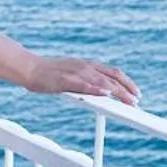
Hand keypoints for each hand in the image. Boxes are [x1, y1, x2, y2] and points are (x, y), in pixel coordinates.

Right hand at [26, 53, 140, 105]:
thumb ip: (86, 83)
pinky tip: (106, 94)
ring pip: (102, 81)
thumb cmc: (49, 75)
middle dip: (127, 90)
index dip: (127, 83)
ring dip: (118, 91)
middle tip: (137, 102)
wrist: (29, 68)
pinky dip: (96, 89)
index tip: (136, 93)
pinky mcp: (65, 80)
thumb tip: (101, 93)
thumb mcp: (72, 77)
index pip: (113, 72)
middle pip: (112, 77)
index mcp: (88, 65)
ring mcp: (76, 72)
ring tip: (128, 101)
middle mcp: (85, 66)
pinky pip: (84, 84)